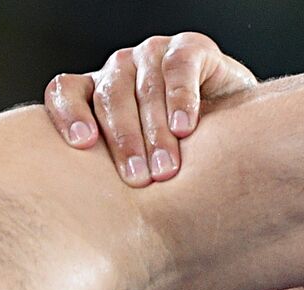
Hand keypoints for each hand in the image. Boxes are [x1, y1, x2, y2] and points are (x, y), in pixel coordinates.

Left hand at [44, 32, 255, 186]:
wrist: (238, 133)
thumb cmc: (179, 157)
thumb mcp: (140, 167)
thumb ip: (114, 179)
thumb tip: (93, 227)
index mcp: (97, 94)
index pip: (66, 91)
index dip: (68, 113)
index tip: (82, 143)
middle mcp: (120, 71)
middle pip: (110, 96)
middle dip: (125, 141)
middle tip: (139, 180)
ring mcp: (153, 55)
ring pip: (144, 86)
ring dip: (155, 130)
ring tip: (167, 168)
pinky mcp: (189, 48)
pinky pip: (179, 67)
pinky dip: (181, 98)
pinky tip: (185, 127)